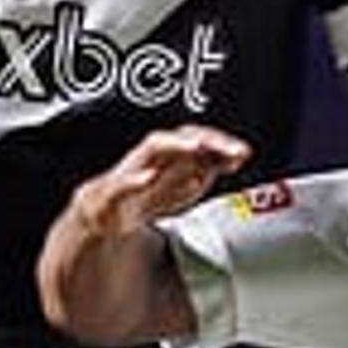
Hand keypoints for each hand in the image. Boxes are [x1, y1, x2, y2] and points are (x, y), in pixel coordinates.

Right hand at [71, 124, 256, 235]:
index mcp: (171, 154)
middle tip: (231, 150)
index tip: (242, 152)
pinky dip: (133, 181)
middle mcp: (153, 157)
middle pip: (181, 136)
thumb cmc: (146, 192)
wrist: (105, 211)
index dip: (221, 143)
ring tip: (196, 147)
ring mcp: (132, 171)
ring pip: (152, 148)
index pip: (198, 138)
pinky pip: (120, 183)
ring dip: (174, 145)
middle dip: (206, 140)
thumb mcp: (187, 182)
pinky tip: (146, 179)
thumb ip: (210, 168)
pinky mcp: (112, 191)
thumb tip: (239, 155)